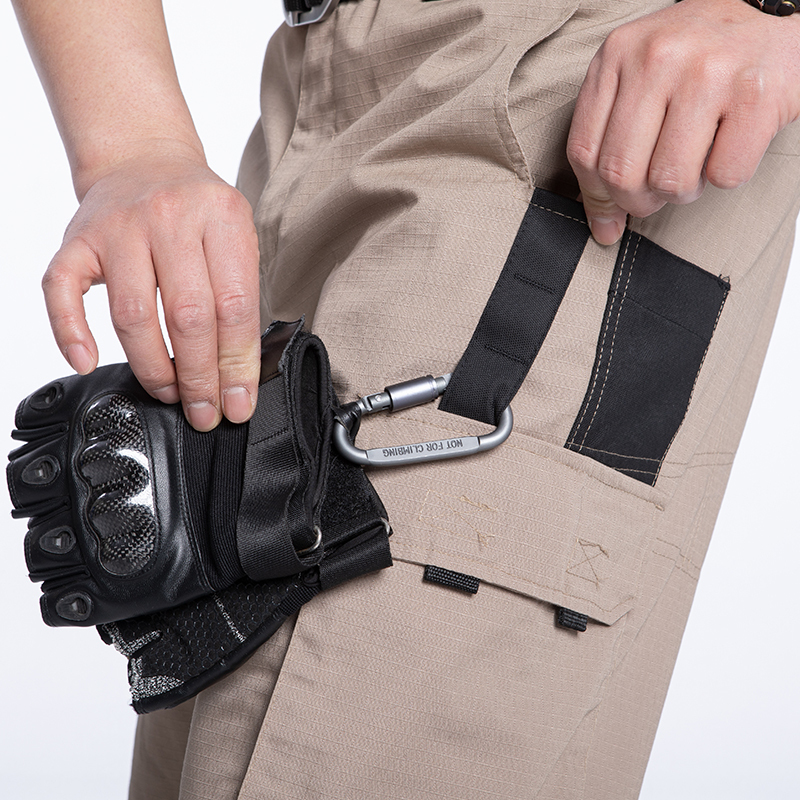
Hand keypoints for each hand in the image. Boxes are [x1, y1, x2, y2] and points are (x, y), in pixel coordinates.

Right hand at [42, 144, 260, 429]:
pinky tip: (88, 361)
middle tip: (204, 411)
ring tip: (170, 393)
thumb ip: (240, 295)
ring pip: (133, 314)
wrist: (145, 159)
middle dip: (199, 377)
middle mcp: (169, 217)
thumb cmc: (197, 211)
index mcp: (221, 216)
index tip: (239, 402)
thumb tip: (241, 375)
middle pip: (187, 316)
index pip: (236, 305)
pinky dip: (70, 332)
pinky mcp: (77, 239)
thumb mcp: (236, 237)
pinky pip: (62, 291)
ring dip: (153, 367)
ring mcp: (118, 227)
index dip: (238, 364)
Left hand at [567, 0, 799, 243]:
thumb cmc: (696, 58)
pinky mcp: (755, 94)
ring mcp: (708, 73)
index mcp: (617, 54)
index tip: (613, 209)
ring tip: (694, 165)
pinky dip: (725, 175)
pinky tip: (728, 145)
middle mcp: (658, 57)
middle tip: (658, 190)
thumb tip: (604, 229)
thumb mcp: (639, 81)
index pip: (583, 152)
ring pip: (669, 181)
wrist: (768, 14)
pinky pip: (724, 175)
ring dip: (683, 191)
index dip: (596, 195)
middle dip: (639, 201)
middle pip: (621, 174)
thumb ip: (608, 145)